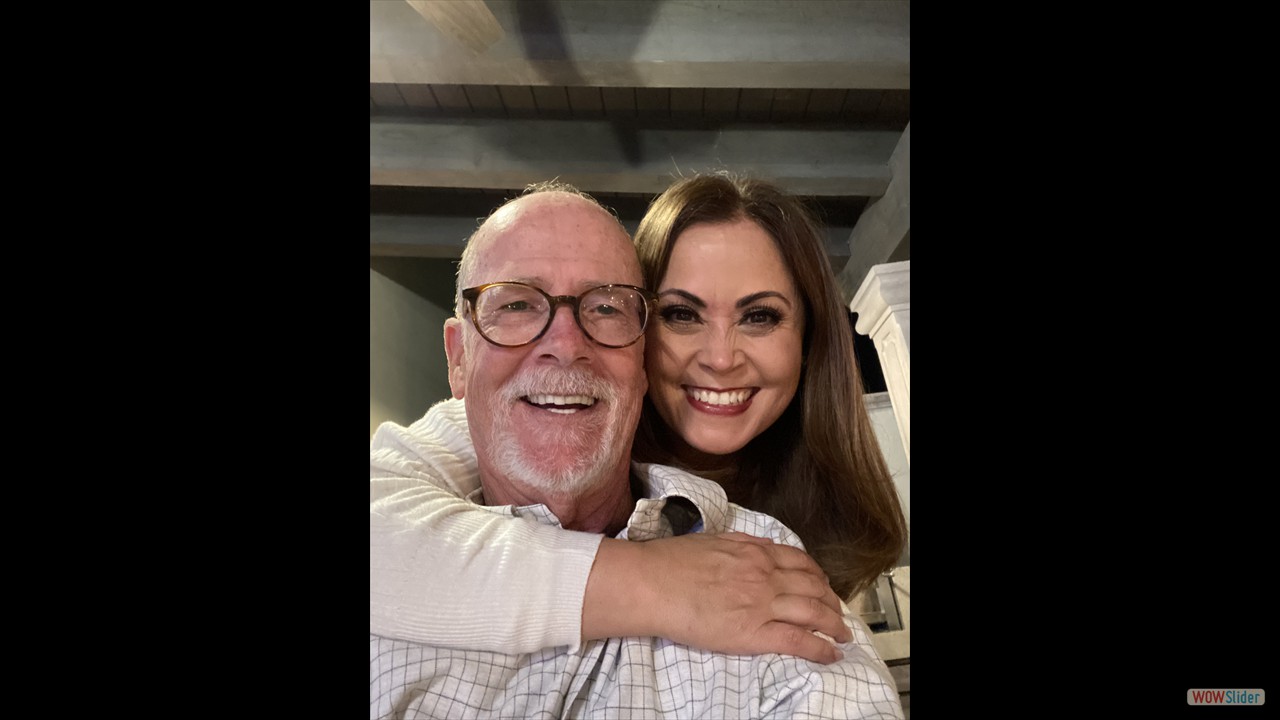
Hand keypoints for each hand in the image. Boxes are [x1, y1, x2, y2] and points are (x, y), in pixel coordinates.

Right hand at [584, 533, 851, 663]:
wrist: (653, 583)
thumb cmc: (672, 561)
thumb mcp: (713, 539)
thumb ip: (740, 543)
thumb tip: (758, 546)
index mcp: (755, 552)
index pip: (799, 562)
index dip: (817, 574)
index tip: (822, 583)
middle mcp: (765, 575)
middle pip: (814, 587)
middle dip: (832, 601)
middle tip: (838, 612)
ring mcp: (762, 604)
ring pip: (814, 612)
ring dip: (834, 624)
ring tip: (843, 635)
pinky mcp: (754, 633)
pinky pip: (798, 641)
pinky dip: (820, 648)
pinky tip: (830, 654)